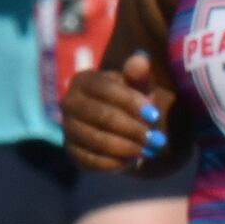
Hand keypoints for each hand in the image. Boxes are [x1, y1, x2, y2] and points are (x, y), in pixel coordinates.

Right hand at [63, 50, 173, 175]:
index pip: (105, 89)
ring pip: (96, 140)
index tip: (154, 114)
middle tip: (156, 139)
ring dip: (126, 147)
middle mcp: (69, 103)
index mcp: (84, 80)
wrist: (122, 127)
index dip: (131, 102)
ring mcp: (68, 129)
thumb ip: (140, 73)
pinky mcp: (72, 152)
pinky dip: (114, 163)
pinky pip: (90, 161)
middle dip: (131, 128)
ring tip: (148, 150)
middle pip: (100, 116)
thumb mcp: (140, 85)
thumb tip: (140, 60)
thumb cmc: (132, 100)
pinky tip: (133, 161)